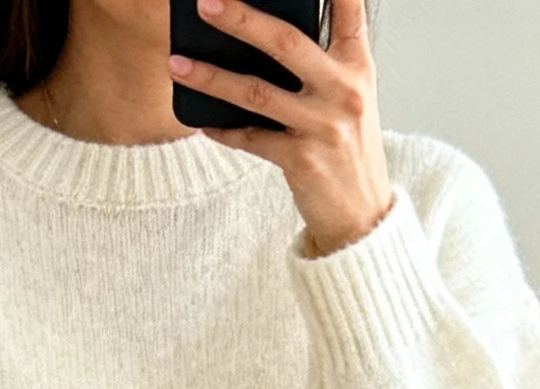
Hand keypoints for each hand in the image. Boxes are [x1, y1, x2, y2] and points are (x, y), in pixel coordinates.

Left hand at [170, 0, 393, 257]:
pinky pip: (250, 138)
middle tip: (206, 3)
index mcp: (357, 67)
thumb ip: (320, 64)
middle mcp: (344, 91)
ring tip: (177, 64)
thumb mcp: (348, 99)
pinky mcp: (301, 160)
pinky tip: (202, 122)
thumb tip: (261, 38)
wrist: (361, 216)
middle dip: (242, 19)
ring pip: (256, 92)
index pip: (347, 9)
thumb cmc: (347, 150)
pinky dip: (223, 130)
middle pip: (286, 42)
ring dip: (211, 77)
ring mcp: (322, 126)